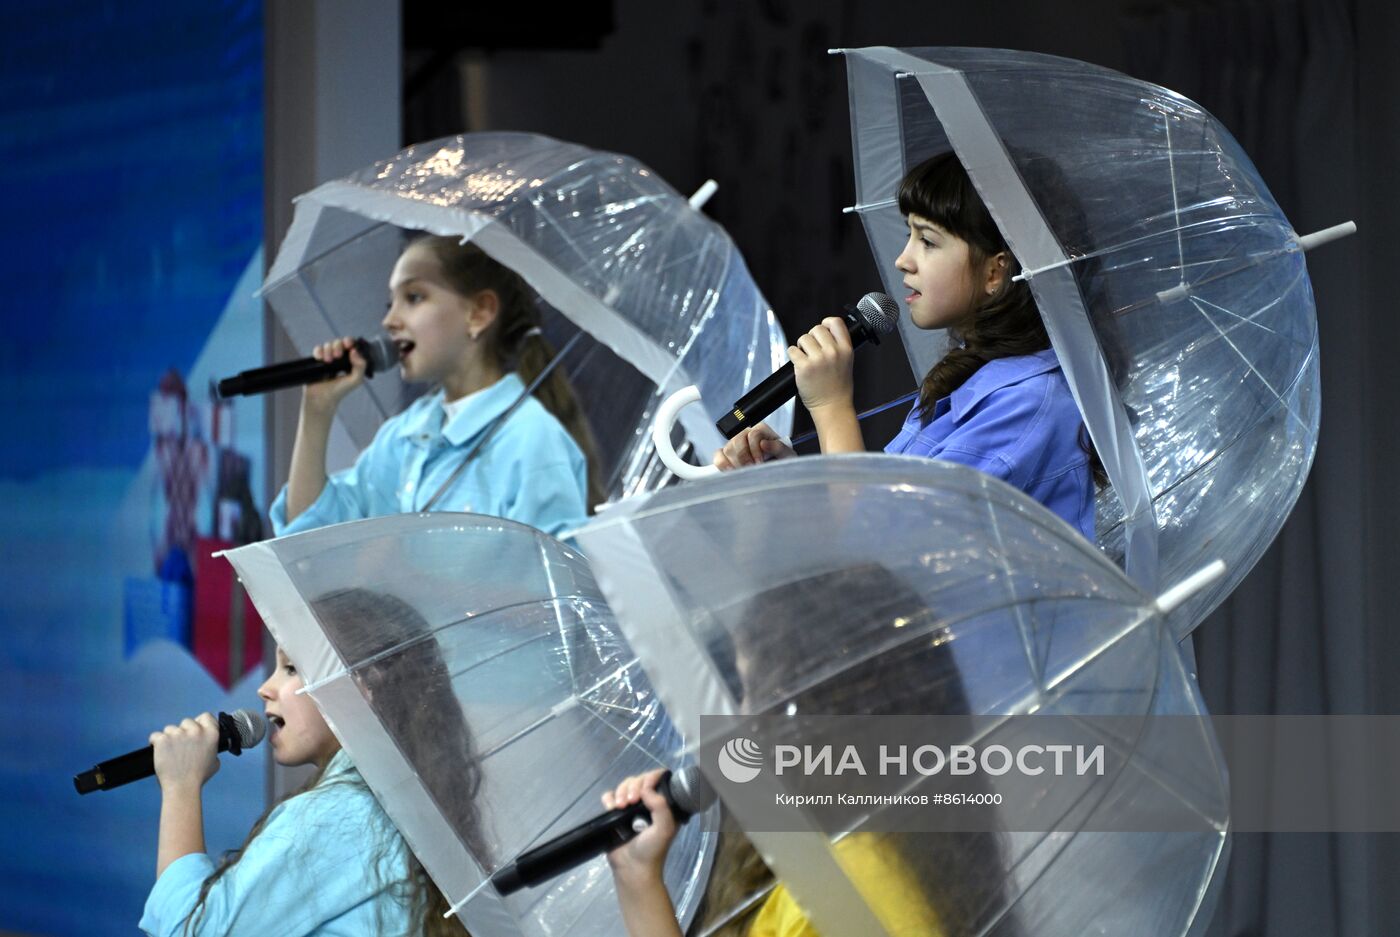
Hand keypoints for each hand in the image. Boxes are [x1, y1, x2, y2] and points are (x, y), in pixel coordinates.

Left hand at [150, 713, 221, 792]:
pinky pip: (156, 736)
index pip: (205, 717)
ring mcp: (178, 734)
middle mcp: (196, 731)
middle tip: (180, 746)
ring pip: (170, 729)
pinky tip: (158, 751)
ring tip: (170, 753)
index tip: (195, 729)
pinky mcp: (163, 740)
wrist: (182, 788)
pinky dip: (155, 743)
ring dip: (169, 738)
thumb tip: (207, 746)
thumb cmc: (198, 777)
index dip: (199, 722)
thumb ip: (212, 750)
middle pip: (186, 722)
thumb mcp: (215, 762)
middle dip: (183, 732)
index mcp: (211, 734)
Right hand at [301, 336, 366, 416]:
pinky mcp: (317, 361)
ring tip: (328, 361)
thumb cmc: (340, 390)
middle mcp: (340, 358)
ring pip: (328, 344)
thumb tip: (354, 351)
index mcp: (351, 361)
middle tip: (337, 355)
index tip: (348, 344)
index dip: (350, 341)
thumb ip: (361, 366)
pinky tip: (320, 358)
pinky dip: (319, 351)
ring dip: (328, 350)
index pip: (351, 345)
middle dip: (338, 346)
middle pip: (339, 342)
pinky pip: (318, 349)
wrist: (323, 397)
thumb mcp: (356, 380)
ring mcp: (328, 358)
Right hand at [603, 769, 676, 886]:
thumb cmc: (652, 850)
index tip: (644, 790)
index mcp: (663, 805)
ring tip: (619, 807)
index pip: (658, 780)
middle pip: (639, 780)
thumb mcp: (665, 828)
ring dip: (620, 792)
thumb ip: (661, 806)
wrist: (632, 869)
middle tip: (631, 802)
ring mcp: (630, 809)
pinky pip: (610, 797)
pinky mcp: (615, 814)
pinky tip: (611, 807)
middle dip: (633, 787)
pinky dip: (609, 798)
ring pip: (624, 786)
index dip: (650, 779)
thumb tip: (646, 789)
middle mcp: (647, 804)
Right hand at [713, 424, 795, 469]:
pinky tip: (731, 472)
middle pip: (738, 440)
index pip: (753, 434)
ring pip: (728, 448)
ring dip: (736, 462)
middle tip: (751, 469)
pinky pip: (718, 455)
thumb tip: (765, 444)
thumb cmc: (783, 464)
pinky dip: (722, 464)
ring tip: (744, 472)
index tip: (760, 463)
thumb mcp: (787, 456)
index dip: (755, 449)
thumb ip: (779, 448)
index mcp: (761, 431)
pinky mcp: (726, 456)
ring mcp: (735, 445)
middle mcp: (746, 435)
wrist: (777, 475)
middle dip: (744, 457)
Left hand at [790, 317, 854, 412]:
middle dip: (812, 337)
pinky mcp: (804, 367)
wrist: (832, 407)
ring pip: (803, 338)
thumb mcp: (846, 362)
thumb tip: (824, 330)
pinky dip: (793, 356)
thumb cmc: (838, 386)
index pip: (836, 322)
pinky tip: (799, 364)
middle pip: (816, 329)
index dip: (826, 323)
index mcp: (846, 349)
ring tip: (806, 357)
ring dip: (801, 346)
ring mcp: (818, 360)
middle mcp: (833, 352)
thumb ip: (838, 345)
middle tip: (812, 349)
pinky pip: (792, 350)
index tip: (823, 328)